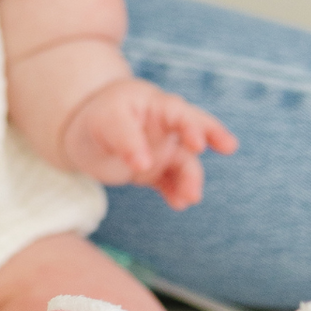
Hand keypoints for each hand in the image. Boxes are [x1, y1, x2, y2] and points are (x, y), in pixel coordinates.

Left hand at [61, 77, 236, 208]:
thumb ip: (126, 141)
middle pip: (195, 131)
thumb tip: (144, 166)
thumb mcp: (106, 123)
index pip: (180, 114)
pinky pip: (170, 182)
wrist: (81, 136)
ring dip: (190, 180)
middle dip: (214, 137)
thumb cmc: (97, 119)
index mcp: (156, 106)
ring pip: (184, 163)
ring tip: (188, 198)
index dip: (193, 127)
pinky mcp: (154, 171)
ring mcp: (163, 149)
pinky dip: (176, 192)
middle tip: (229, 147)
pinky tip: (178, 203)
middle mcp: (166, 127)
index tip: (198, 145)